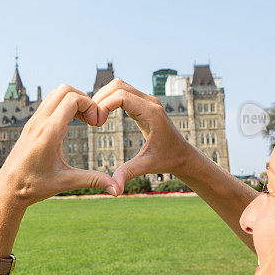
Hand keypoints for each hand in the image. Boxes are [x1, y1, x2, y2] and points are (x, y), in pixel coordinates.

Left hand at [0, 84, 119, 208]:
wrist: (7, 188)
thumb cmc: (34, 186)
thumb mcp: (66, 183)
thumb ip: (93, 181)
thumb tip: (117, 188)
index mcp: (49, 133)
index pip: (72, 99)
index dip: (90, 105)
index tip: (97, 123)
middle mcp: (39, 122)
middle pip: (64, 89)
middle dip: (83, 99)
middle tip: (92, 120)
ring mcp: (33, 121)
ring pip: (55, 93)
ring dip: (73, 100)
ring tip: (83, 120)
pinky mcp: (31, 124)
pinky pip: (49, 103)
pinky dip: (63, 105)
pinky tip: (70, 124)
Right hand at [92, 79, 194, 194]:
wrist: (183, 155)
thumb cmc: (167, 160)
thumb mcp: (146, 166)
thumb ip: (128, 173)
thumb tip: (114, 189)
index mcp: (151, 113)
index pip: (121, 95)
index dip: (104, 105)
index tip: (96, 123)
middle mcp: (150, 102)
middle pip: (118, 85)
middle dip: (101, 98)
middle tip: (91, 119)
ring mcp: (147, 101)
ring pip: (119, 86)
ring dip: (104, 97)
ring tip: (94, 118)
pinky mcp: (143, 104)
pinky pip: (122, 93)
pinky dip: (109, 100)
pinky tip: (102, 116)